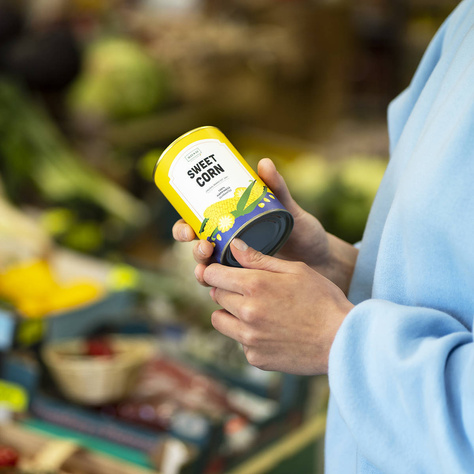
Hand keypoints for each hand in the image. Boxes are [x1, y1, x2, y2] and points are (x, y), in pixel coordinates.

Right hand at [173, 158, 357, 292]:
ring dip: (201, 270)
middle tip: (204, 246)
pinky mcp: (246, 284)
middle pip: (197, 247)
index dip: (183, 228)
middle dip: (193, 249)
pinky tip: (218, 291)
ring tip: (208, 270)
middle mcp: (227, 245)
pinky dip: (217, 289)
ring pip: (207, 269)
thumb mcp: (289, 209)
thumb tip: (264, 162)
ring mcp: (236, 266)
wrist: (322, 260)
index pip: (197, 224)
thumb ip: (277, 188)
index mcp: (230, 224)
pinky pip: (225, 288)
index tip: (189, 229)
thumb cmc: (303, 231)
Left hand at [201, 238, 353, 374]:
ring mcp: (249, 339)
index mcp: (254, 286)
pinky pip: (239, 342)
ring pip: (220, 321)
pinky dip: (248, 336)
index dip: (216, 270)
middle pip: (215, 296)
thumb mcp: (295, 270)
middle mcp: (246, 313)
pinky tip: (271, 331)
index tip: (223, 271)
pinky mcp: (255, 358)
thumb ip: (259, 258)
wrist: (342, 340)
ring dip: (230, 313)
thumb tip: (233, 245)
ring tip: (255, 311)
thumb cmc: (322, 299)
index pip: (212, 274)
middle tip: (248, 290)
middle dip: (226, 289)